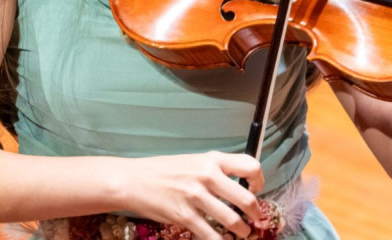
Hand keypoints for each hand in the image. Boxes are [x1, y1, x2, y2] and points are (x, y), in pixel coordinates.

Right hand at [115, 151, 266, 239]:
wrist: (133, 180)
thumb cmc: (164, 170)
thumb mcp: (195, 161)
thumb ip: (216, 170)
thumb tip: (239, 183)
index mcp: (212, 159)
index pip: (250, 165)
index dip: (259, 180)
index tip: (256, 189)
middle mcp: (207, 176)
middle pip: (245, 198)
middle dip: (255, 213)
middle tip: (256, 219)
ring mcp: (196, 196)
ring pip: (231, 219)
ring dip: (241, 230)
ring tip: (243, 233)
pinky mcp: (184, 216)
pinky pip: (209, 234)